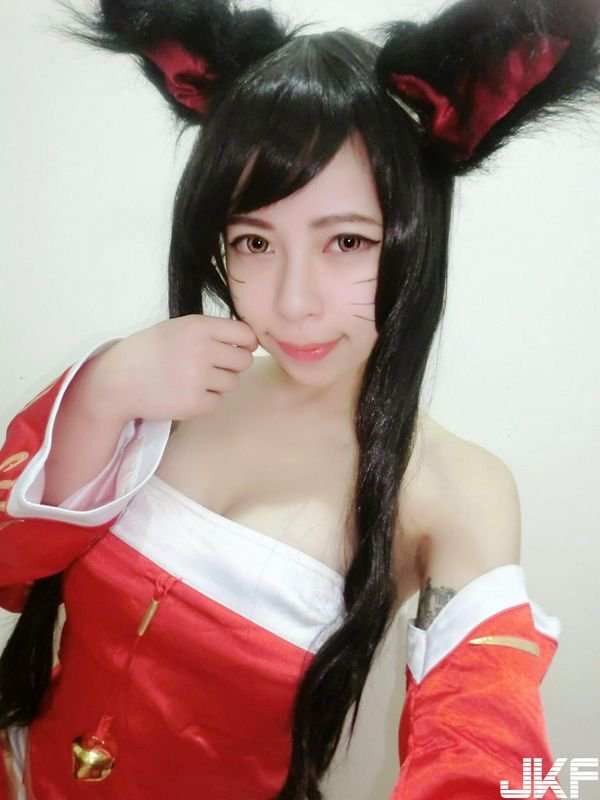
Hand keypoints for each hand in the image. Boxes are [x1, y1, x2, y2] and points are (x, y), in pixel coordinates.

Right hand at [84, 315, 258, 421]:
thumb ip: (210, 331)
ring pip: (233, 383)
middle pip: (244, 361)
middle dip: (232, 365)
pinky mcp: (194, 403)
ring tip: (193, 379)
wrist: (117, 380)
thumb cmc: (148, 351)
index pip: (245, 335)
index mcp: (198, 327)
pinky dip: (206, 400)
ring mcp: (198, 378)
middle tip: (212, 367)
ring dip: (219, 383)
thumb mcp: (177, 328)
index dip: (246, 344)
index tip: (239, 349)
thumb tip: (249, 342)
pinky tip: (186, 393)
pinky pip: (218, 401)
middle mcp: (201, 350)